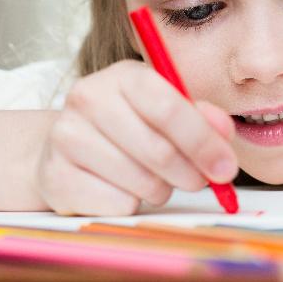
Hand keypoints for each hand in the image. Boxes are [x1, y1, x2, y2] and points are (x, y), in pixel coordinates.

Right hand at [36, 60, 237, 214]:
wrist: (68, 145)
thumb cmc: (131, 125)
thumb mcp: (168, 108)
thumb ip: (201, 116)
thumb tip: (224, 130)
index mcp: (123, 76)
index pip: (169, 107)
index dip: (204, 141)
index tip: (226, 166)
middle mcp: (88, 99)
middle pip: (159, 151)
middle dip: (192, 173)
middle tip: (201, 180)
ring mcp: (65, 138)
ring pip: (142, 183)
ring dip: (162, 190)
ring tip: (154, 179)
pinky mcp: (56, 177)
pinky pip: (119, 205)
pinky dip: (133, 204)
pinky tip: (123, 188)